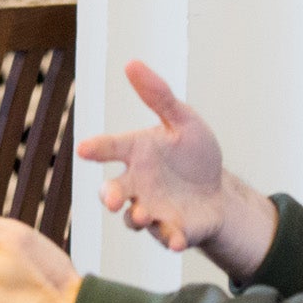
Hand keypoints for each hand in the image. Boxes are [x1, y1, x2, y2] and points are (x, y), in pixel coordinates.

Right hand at [79, 60, 277, 279]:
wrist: (218, 193)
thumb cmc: (194, 156)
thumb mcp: (183, 121)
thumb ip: (159, 96)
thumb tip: (132, 63)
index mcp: (137, 154)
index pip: (111, 148)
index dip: (97, 148)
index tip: (85, 149)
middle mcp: (137, 184)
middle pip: (114, 190)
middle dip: (110, 195)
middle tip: (112, 198)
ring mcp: (152, 210)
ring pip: (135, 217)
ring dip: (137, 216)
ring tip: (143, 214)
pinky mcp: (172, 231)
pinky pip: (167, 238)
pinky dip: (172, 239)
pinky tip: (180, 239)